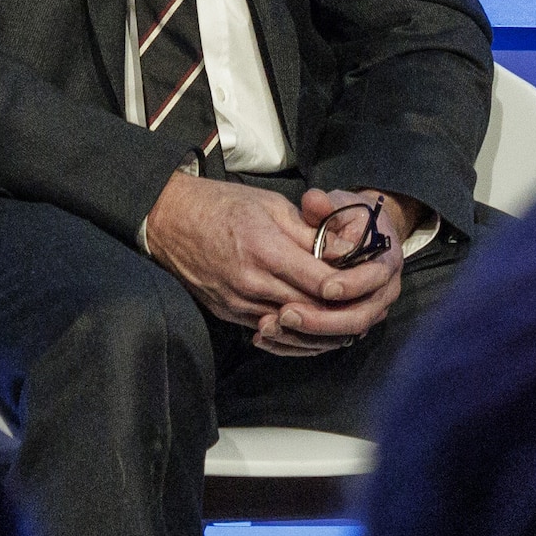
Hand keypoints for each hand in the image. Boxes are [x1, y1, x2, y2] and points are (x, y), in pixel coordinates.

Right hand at [144, 171, 407, 356]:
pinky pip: (270, 330)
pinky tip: (312, 320)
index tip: (367, 281)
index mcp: (265, 250)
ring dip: (321, 324)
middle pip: (312, 310)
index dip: (349, 287)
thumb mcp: (271, 205)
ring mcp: (238, 303)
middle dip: (342, 310)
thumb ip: (310, 232)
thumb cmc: (220, 205)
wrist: (168, 220)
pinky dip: (294, 328)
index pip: (322, 282)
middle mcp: (252, 283)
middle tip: (366, 302)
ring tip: (346, 314)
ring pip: (293, 327)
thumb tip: (347, 251)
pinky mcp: (229, 314)